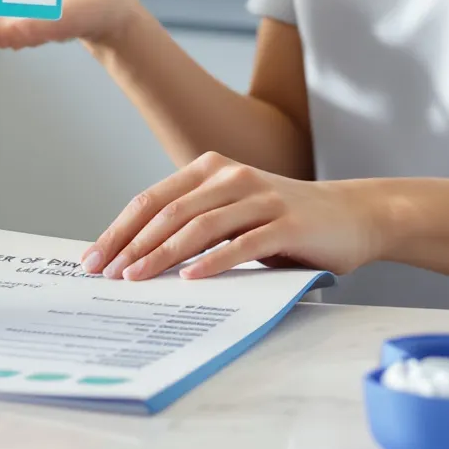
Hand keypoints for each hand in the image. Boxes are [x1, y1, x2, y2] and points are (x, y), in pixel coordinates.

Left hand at [84, 153, 391, 280]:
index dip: (119, 229)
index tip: (93, 258)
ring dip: (162, 254)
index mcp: (211, 170)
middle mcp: (232, 177)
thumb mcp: (234, 215)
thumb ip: (196, 224)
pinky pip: (243, 244)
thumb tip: (138, 257)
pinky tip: (191, 279)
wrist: (354, 216)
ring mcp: (260, 198)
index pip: (152, 200)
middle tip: (104, 274)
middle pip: (169, 212)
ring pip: (200, 226)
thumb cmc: (286, 221)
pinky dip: (213, 261)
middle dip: (130, 245)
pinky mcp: (286, 223)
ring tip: (136, 278)